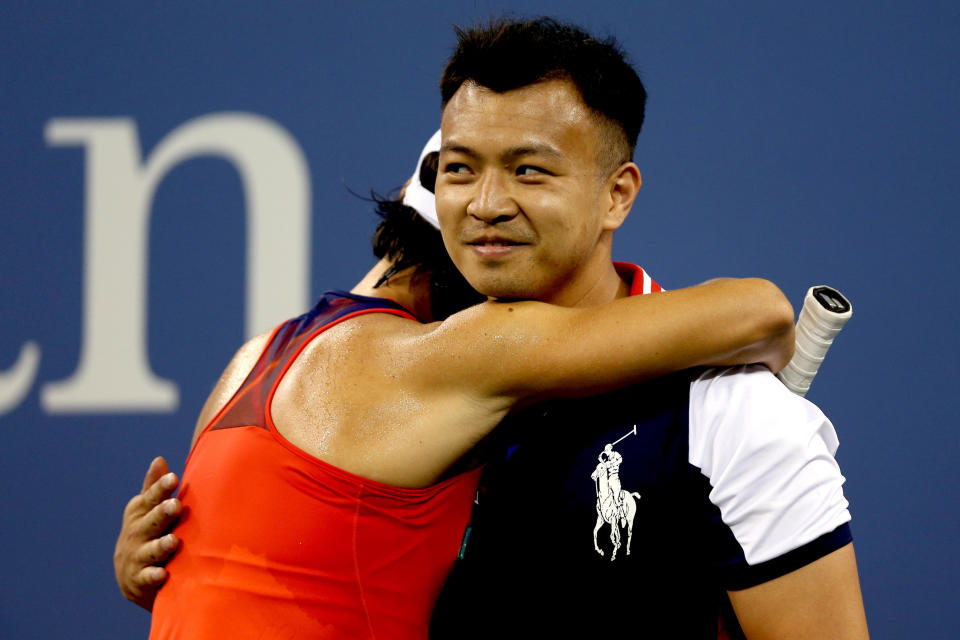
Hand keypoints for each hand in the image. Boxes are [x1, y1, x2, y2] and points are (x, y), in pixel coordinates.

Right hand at [114, 456, 181, 610]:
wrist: (131, 576)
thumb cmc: (147, 533)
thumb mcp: (147, 510)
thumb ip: (154, 488)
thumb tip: (159, 459)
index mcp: (139, 513)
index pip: (151, 499)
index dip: (161, 489)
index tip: (173, 478)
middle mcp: (136, 533)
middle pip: (150, 522)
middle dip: (162, 513)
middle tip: (176, 505)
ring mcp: (137, 556)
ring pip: (150, 550)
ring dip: (161, 546)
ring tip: (173, 541)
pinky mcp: (139, 580)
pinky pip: (147, 578)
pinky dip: (153, 576)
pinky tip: (163, 574)